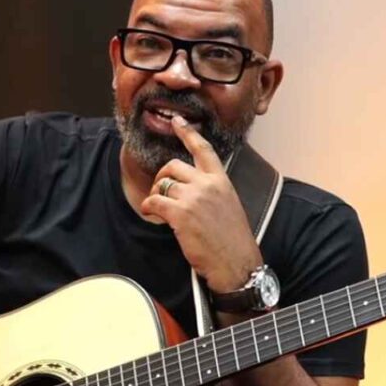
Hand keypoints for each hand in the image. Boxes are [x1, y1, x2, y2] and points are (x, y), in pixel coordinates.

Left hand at [140, 115, 263, 292]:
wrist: (236, 263)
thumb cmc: (233, 240)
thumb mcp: (229, 205)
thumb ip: (212, 191)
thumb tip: (191, 189)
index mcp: (221, 180)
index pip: (204, 149)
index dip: (188, 133)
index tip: (177, 122)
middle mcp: (208, 184)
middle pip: (173, 166)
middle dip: (162, 178)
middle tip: (161, 193)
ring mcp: (194, 197)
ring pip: (162, 184)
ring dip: (155, 195)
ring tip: (159, 210)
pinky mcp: (180, 213)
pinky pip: (154, 201)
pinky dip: (149, 207)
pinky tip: (153, 215)